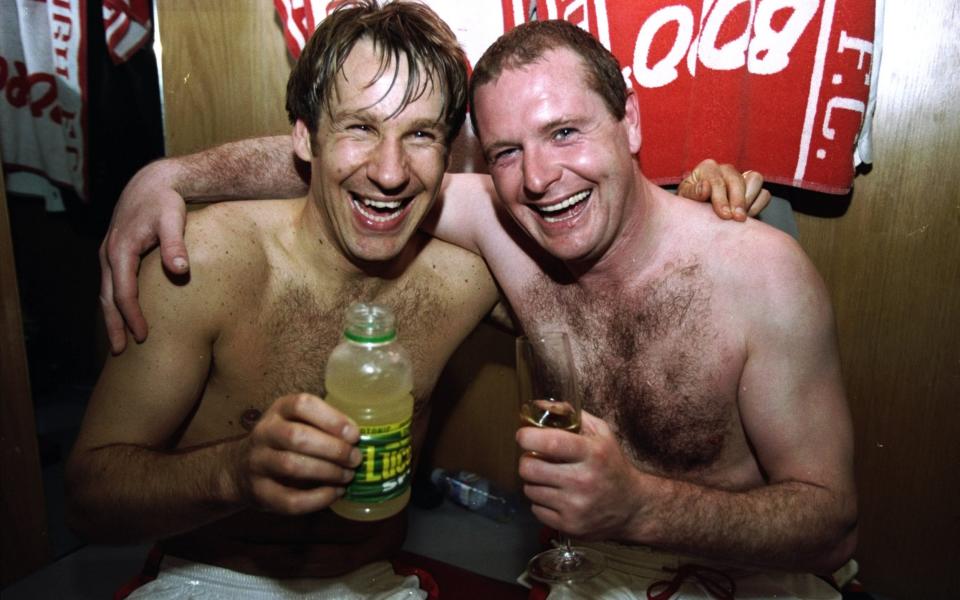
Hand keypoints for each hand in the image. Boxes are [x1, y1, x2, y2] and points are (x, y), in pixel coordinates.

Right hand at [99, 160, 189, 353]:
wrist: (153, 182)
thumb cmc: (166, 202)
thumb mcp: (173, 219)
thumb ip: (176, 244)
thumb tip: (180, 269)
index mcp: (121, 250)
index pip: (124, 292)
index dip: (132, 316)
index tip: (143, 337)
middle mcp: (109, 254)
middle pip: (107, 297)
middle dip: (114, 325)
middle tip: (120, 352)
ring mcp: (109, 254)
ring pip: (106, 291)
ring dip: (111, 316)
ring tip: (119, 341)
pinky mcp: (115, 253)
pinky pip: (111, 283)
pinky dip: (114, 302)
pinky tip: (123, 314)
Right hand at [235, 393, 361, 514]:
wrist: (241, 469)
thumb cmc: (284, 441)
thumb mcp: (298, 421)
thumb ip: (324, 425)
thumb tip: (361, 438)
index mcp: (280, 409)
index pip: (303, 404)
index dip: (332, 419)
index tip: (354, 435)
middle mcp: (264, 432)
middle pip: (297, 437)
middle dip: (333, 449)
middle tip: (355, 459)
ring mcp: (258, 462)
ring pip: (292, 466)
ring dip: (327, 472)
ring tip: (347, 476)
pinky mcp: (258, 491)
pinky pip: (288, 499)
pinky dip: (317, 499)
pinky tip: (334, 493)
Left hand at [516, 410, 642, 539]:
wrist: (633, 507)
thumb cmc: (612, 464)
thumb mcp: (601, 434)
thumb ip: (572, 416)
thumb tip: (539, 405)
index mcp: (593, 453)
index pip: (550, 443)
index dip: (528, 437)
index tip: (523, 436)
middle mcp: (584, 480)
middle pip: (530, 468)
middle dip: (527, 461)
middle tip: (535, 459)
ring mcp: (576, 506)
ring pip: (529, 489)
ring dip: (534, 482)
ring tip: (549, 478)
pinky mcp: (569, 526)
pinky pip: (536, 509)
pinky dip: (541, 502)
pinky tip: (556, 496)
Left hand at [677, 159, 771, 220]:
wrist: (696, 212)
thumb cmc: (689, 203)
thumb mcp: (685, 198)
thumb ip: (692, 192)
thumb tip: (705, 188)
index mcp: (708, 168)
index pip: (717, 180)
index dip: (721, 198)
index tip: (724, 215)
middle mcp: (726, 170)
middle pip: (737, 180)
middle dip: (737, 200)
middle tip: (737, 219)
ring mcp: (741, 178)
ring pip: (755, 180)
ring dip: (750, 199)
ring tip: (741, 217)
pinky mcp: (753, 190)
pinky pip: (764, 194)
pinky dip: (758, 205)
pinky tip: (749, 217)